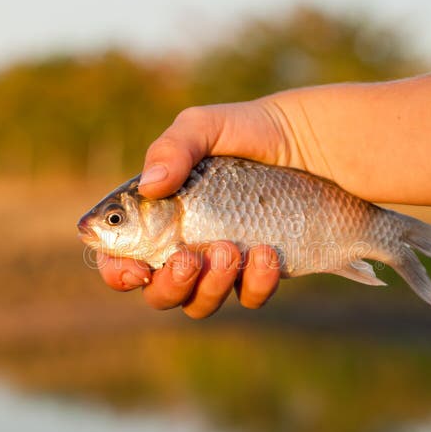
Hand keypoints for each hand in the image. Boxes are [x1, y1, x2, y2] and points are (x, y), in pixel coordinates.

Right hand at [98, 100, 294, 318]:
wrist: (312, 141)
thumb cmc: (248, 130)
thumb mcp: (205, 126)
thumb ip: (172, 147)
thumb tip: (150, 186)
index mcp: (155, 215)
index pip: (120, 256)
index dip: (118, 271)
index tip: (136, 269)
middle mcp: (183, 246)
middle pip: (158, 294)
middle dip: (168, 286)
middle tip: (188, 258)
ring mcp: (222, 264)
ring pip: (200, 305)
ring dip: (210, 287)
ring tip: (230, 249)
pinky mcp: (260, 273)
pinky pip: (249, 298)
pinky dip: (255, 283)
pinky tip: (268, 252)